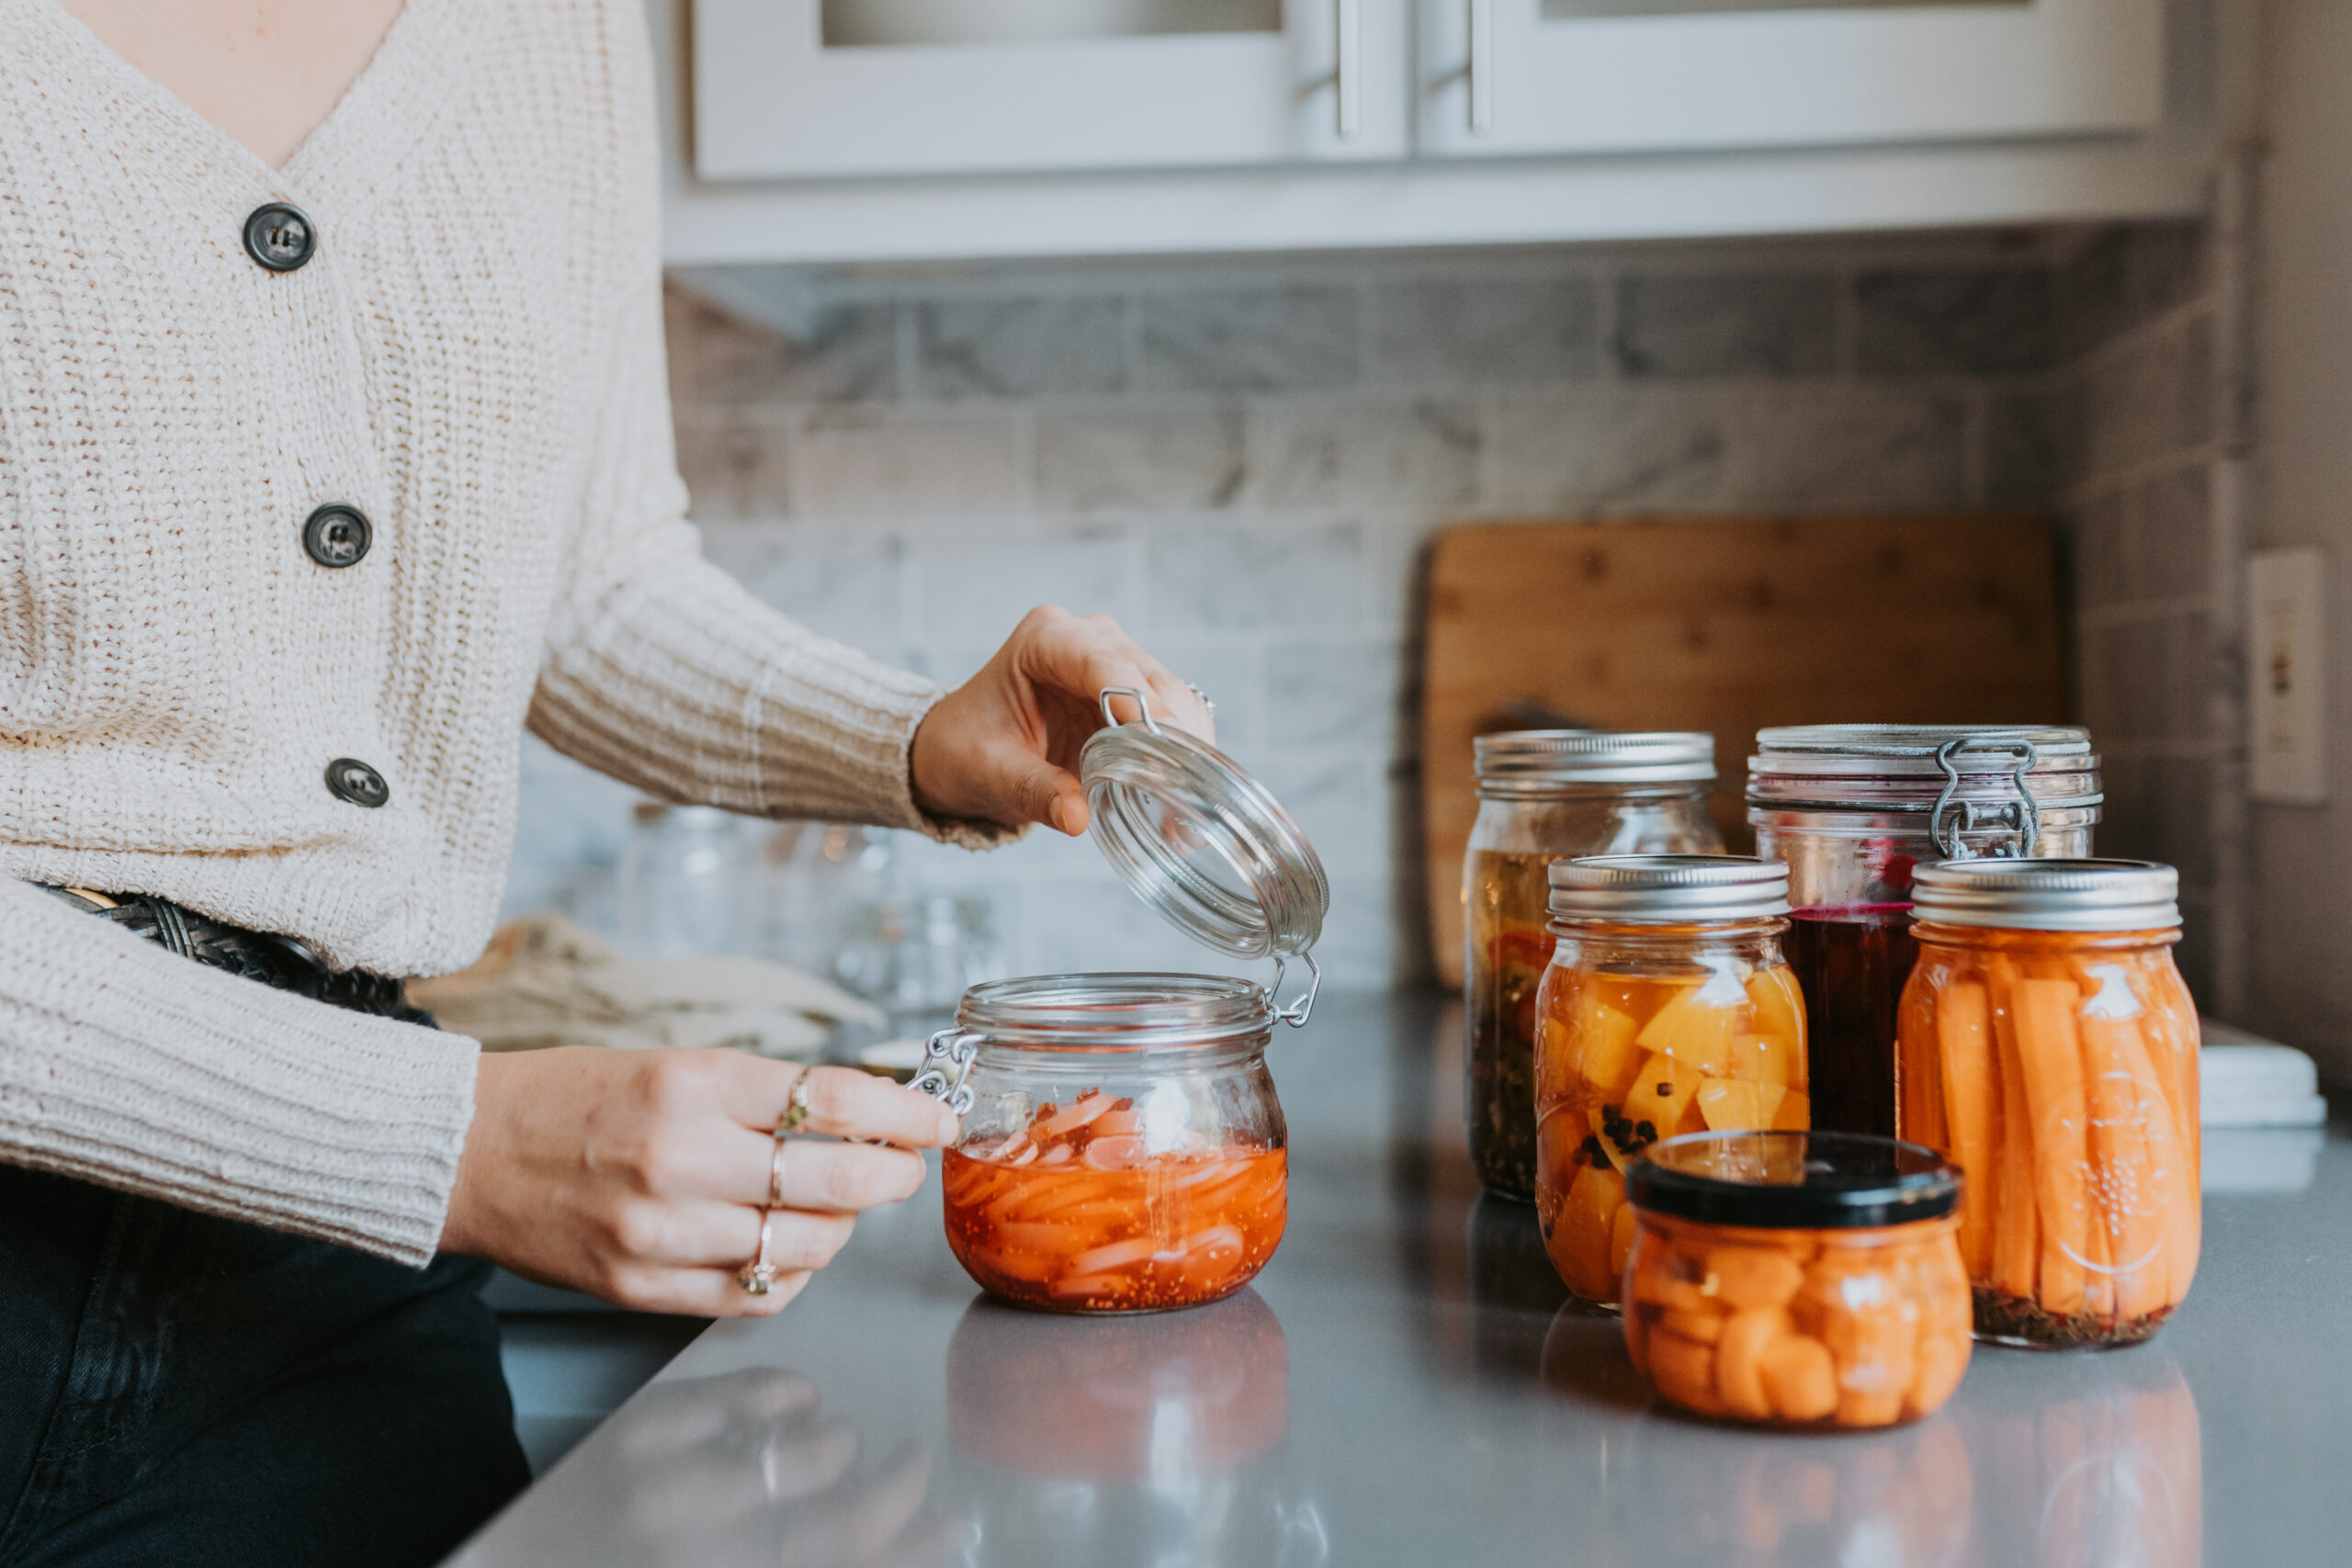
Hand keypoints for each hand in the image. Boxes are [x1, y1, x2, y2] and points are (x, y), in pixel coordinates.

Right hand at [441, 1050, 959, 1315]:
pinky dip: (791, 1273)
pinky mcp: (642, 1288)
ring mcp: (661, 1231)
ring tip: (833, 1204)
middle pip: (836, 1179)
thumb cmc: (578, 1098)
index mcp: (693, 1083)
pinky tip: (784, 1244)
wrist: (471, 1150)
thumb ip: (771, 1094)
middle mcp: (680, 1157)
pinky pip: (757, 1295)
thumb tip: (870, 1116)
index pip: (834, 1101)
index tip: (938, 1119)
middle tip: (902, 1168)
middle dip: (891, 1176)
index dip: (906, 1115)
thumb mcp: (679, 1064)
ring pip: (806, 1246)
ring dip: (842, 1227)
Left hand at [612, 1370, 962, 1567]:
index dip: (908, 1549)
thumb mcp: (721, 1558)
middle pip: (832, 1526)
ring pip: (789, 1460)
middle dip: (890, 1498)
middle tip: (912, 1474)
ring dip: (831, 1450)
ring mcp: (664, 1495)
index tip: (944, 1528)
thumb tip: (872, 1539)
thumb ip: (789, 1549)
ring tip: (843, 1444)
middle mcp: (697, 1551)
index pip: (837, 1563)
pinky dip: (774, 1394)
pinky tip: (798, 1399)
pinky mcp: (631, 1440)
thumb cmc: (609, 1554)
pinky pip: (728, 1404)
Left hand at [908, 605, 1214, 835]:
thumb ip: (1032, 790)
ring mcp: (1115, 660)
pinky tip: (1185, 792)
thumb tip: (1077, 817)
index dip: (1137, 701)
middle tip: (1187, 792)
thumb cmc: (967, 750)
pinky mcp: (1132, 691)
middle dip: (1171, 732)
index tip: (1164, 741)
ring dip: (1185, 746)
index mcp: (1044, 639)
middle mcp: (1087, 637)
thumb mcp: (991, 773)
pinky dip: (1182, 751)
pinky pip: (1172, 715)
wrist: (961, 750)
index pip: (1101, 663)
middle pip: (1148, 677)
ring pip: (1171, 695)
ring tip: (1190, 805)